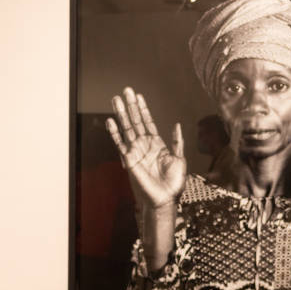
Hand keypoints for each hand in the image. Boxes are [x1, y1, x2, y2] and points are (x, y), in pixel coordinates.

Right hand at [106, 87, 186, 207]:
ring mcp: (136, 151)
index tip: (139, 96)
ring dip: (121, 114)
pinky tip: (111, 121)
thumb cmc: (173, 183)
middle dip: (131, 106)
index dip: (143, 109)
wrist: (164, 199)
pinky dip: (115, 132)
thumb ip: (177, 142)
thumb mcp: (179, 159)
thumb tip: (177, 125)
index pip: (148, 122)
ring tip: (116, 99)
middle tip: (126, 91)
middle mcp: (145, 145)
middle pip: (136, 121)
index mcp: (157, 144)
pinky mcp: (129, 159)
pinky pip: (120, 143)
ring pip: (127, 128)